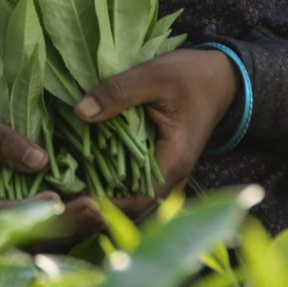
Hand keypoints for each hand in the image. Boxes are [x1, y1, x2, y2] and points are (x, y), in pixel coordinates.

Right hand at [0, 91, 103, 252]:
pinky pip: (15, 235)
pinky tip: (78, 215)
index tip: (60, 199)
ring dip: (61, 233)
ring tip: (100, 214)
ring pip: (18, 244)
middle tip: (100, 210)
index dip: (27, 212)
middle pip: (14, 239)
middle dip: (60, 228)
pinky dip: (48, 229)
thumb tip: (42, 161)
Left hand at [59, 45, 239, 223]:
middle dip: (102, 210)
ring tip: (73, 193)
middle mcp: (174, 177)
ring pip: (138, 205)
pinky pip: (139, 191)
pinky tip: (90, 179)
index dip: (106, 205)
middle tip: (65, 201)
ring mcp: (170, 176)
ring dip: (108, 203)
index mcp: (174, 160)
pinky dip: (117, 191)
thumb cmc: (190, 76)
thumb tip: (81, 112)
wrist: (221, 79)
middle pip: (137, 210)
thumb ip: (118, 92)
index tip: (74, 198)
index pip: (139, 200)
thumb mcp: (154, 76)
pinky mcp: (162, 168)